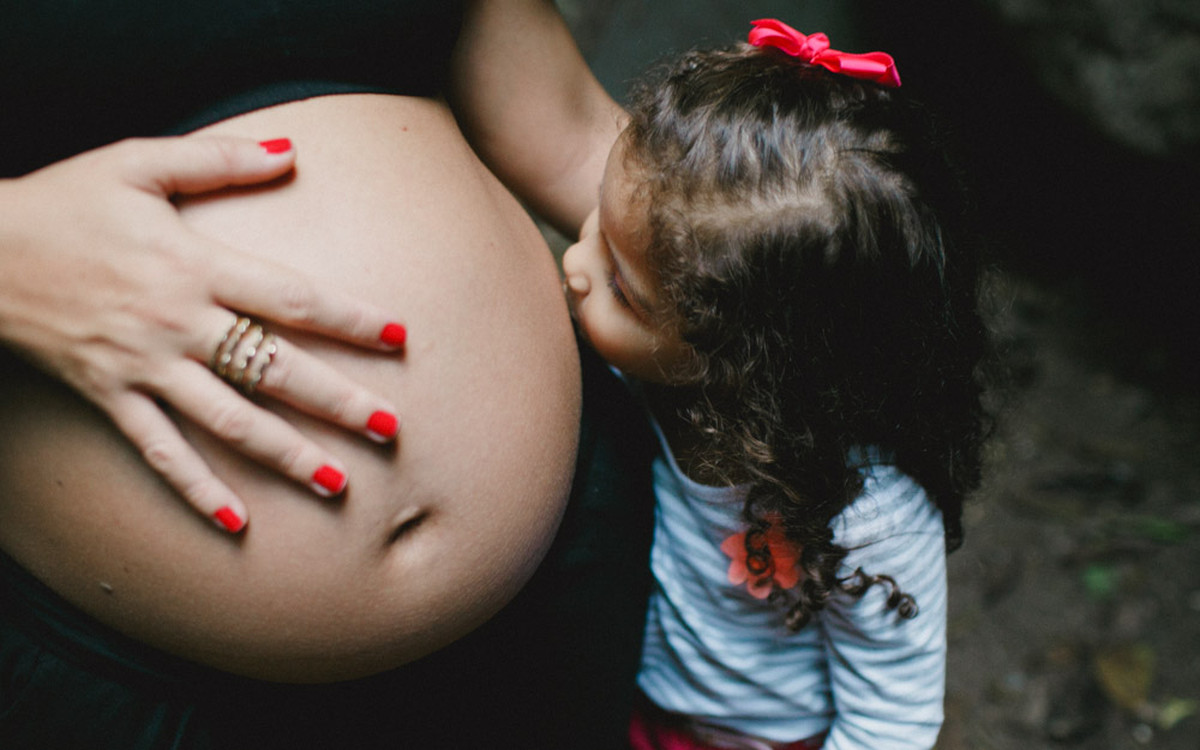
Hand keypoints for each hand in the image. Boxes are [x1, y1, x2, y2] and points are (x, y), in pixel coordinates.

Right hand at [0, 136, 406, 532]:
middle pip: (274, 369)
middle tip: (392, 429)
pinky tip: (234, 521)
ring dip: (285, 454)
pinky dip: (195, 487)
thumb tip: (292, 150)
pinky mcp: (110, 396)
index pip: (292, 297)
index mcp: (195, 265)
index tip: (400, 338)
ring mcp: (145, 366)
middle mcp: (179, 323)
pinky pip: (158, 451)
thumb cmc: (63, 203)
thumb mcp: (137, 162)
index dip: (349, 318)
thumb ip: (218, 158)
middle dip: (337, 401)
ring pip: (228, 421)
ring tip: (338, 483)